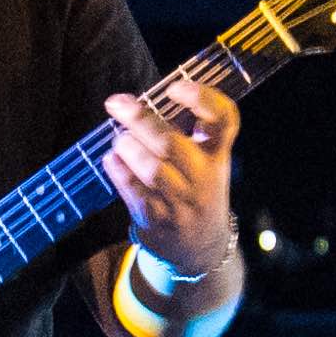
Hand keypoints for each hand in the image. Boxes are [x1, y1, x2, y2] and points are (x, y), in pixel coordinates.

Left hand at [101, 70, 243, 286]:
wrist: (202, 249)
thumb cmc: (196, 191)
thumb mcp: (205, 162)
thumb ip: (184, 133)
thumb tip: (137, 104)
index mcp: (217, 154)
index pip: (224, 120)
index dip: (203, 98)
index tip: (176, 87)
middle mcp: (204, 178)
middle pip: (171, 143)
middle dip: (139, 119)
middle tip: (116, 103)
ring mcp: (181, 201)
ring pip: (151, 168)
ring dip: (128, 147)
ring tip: (118, 138)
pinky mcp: (158, 219)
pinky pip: (133, 190)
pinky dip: (118, 170)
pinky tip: (111, 159)